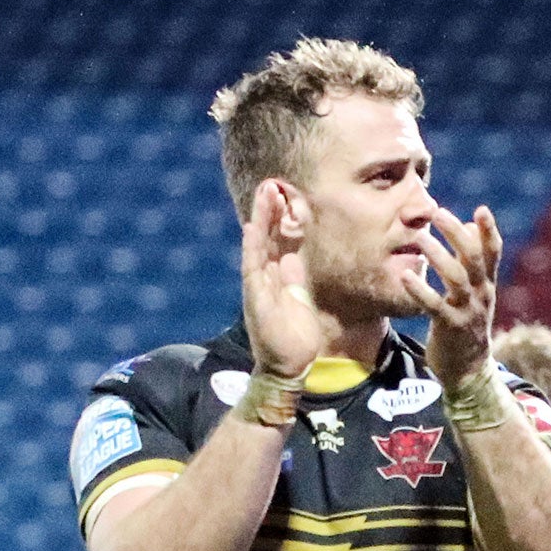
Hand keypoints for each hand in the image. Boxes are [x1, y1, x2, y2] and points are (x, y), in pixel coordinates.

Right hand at [240, 178, 323, 383]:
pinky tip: (252, 228)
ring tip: (263, 195)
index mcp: (276, 276)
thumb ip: (293, 277)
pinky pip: (252, 269)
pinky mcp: (256, 299)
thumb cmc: (294, 337)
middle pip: (266, 237)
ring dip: (260, 220)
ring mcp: (258, 287)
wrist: (288, 366)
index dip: (279, 217)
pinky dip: (252, 248)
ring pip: (258, 246)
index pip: (277, 240)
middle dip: (268, 210)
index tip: (282, 193)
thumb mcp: (299, 299)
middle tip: (270, 183)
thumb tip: (293, 257)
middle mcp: (264, 278)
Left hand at [400, 206, 500, 388]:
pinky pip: (434, 306)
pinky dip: (420, 290)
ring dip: (438, 256)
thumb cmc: (466, 323)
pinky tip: (404, 277)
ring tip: (420, 238)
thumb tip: (469, 224)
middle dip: (456, 234)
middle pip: (473, 259)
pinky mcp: (450, 328)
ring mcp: (467, 311)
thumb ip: (470, 260)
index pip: (493, 252)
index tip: (482, 209)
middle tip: (438, 213)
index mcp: (487, 284)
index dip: (489, 231)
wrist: (468, 370)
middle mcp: (482, 295)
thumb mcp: (474, 291)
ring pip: (456, 279)